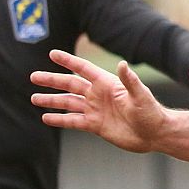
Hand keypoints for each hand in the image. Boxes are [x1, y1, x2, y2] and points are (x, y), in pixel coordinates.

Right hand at [31, 50, 168, 151]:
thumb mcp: (141, 95)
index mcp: (106, 84)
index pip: (83, 69)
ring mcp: (94, 110)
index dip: (68, 61)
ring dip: (51, 100)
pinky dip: (59, 119)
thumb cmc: (151, 112)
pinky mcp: (94, 125)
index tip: (52, 54)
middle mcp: (97, 95)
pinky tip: (46, 118)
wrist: (154, 134)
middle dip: (51, 80)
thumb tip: (121, 64)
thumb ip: (130, 80)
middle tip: (33, 76)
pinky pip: (72, 121)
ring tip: (34, 98)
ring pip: (67, 103)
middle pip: (69, 85)